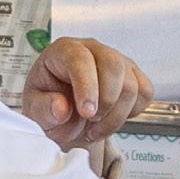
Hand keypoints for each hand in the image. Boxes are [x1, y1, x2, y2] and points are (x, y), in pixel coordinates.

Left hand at [22, 35, 151, 148]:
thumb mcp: (34, 108)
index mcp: (64, 50)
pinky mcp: (134, 75)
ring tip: (95, 129)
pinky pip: (145, 93)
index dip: (87, 86)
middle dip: (106, 102)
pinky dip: (131, 113)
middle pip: (114, 66)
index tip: (87, 112)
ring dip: (116, 115)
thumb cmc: (48, 103)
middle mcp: (93, 50)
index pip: (81, 59)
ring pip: (132, 85)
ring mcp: (117, 60)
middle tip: (90, 122)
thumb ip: (43, 108)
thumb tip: (61, 108)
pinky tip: (111, 118)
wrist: (63, 112)